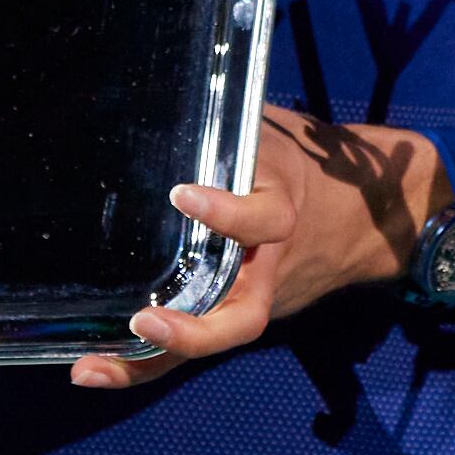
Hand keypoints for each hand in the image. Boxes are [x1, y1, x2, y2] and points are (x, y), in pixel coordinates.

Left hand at [76, 107, 429, 389]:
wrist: (362, 215)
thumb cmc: (301, 163)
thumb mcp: (273, 133)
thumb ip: (233, 126)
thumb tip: (171, 85)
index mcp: (282, 212)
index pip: (264, 219)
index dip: (228, 212)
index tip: (183, 194)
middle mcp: (269, 266)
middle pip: (243, 315)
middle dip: (195, 328)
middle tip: (146, 319)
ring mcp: (253, 295)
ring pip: (211, 340)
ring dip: (155, 357)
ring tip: (92, 367)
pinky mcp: (234, 310)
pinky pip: (196, 344)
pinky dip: (147, 362)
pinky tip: (96, 369)